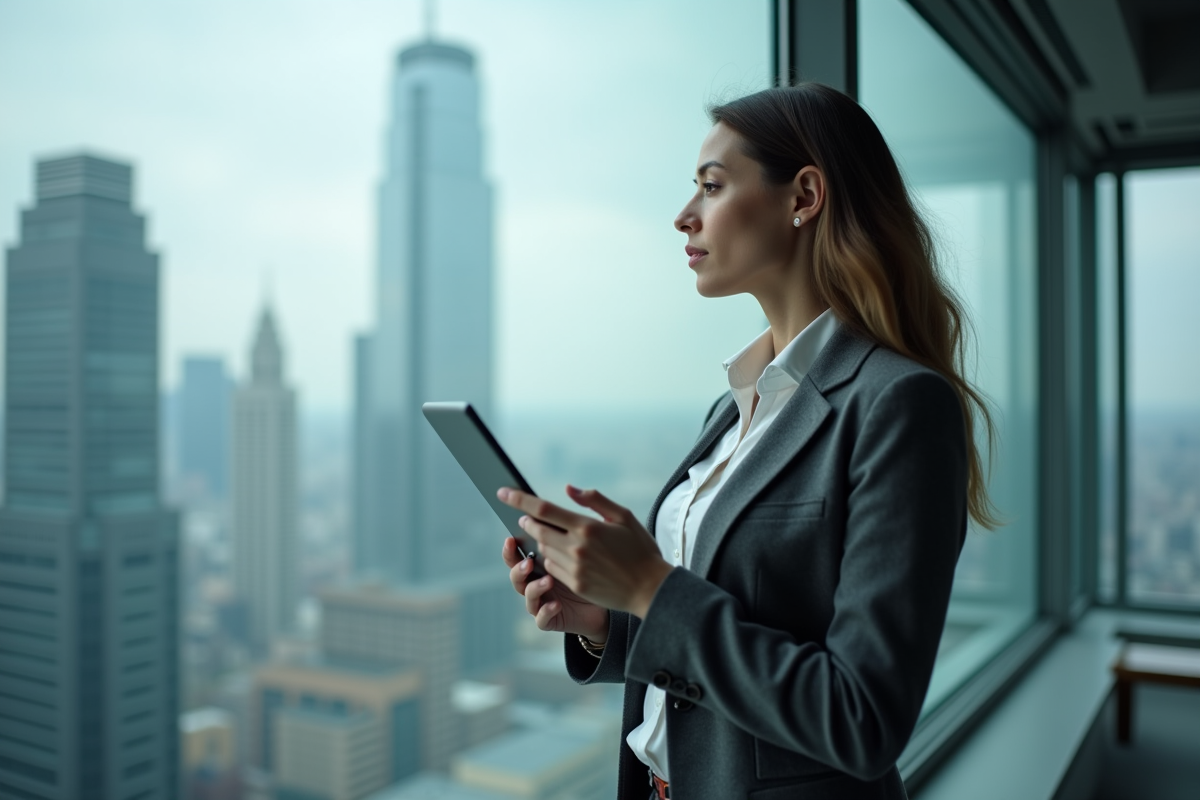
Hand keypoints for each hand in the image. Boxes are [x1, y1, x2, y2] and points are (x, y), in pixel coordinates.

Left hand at [498, 484, 673, 619]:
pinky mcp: (575, 585)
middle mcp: (576, 548)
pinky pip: (552, 568)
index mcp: (587, 527)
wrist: (650, 588)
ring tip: (552, 536)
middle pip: (537, 530)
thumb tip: (569, 489)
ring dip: (542, 541)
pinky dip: (551, 559)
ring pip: (543, 550)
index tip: (502, 492)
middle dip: (528, 522)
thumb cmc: (640, 549)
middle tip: (526, 518)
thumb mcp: (624, 517)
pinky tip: (562, 555)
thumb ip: (594, 500)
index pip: (543, 509)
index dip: (519, 500)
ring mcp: (574, 569)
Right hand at [502, 536, 609, 640]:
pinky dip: (546, 611)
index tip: (511, 540)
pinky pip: (541, 619)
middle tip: (528, 563)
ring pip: (527, 596)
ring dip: (535, 588)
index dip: (509, 550)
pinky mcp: (549, 620)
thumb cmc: (588, 573)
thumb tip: (548, 517)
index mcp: (536, 565)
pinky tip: (556, 604)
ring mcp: (540, 602)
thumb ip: (559, 539)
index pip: (516, 556)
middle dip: (518, 569)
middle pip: (516, 576)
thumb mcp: (575, 554)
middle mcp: (534, 583)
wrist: (603, 603)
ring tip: (548, 581)